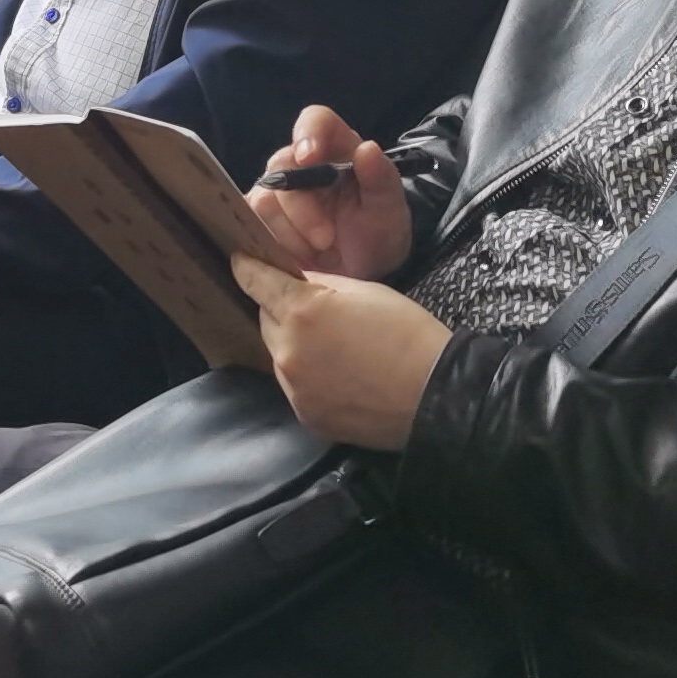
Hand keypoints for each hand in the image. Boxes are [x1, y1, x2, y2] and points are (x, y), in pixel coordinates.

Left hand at [232, 254, 450, 449]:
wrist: (436, 394)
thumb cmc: (407, 332)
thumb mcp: (365, 290)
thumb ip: (320, 284)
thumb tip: (295, 280)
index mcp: (301, 312)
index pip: (256, 283)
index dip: (247, 269)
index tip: (239, 261)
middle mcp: (288, 351)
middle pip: (267, 320)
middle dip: (282, 311)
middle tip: (315, 310)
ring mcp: (294, 389)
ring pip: (280, 355)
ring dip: (295, 345)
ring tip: (335, 347)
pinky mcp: (306, 416)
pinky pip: (295, 386)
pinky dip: (308, 376)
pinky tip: (339, 375)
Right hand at [245, 105, 412, 279]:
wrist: (365, 272)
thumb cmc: (378, 232)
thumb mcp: (389, 210)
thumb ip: (381, 178)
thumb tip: (367, 149)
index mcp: (336, 148)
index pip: (316, 121)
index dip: (308, 133)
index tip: (309, 157)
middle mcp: (301, 163)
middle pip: (282, 165)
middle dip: (302, 209)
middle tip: (326, 240)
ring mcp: (277, 190)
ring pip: (264, 199)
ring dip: (292, 233)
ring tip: (321, 251)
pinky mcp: (261, 218)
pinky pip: (253, 224)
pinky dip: (278, 245)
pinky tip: (300, 257)